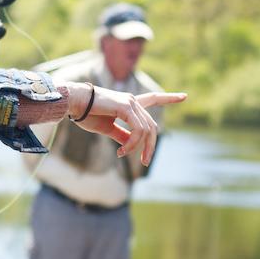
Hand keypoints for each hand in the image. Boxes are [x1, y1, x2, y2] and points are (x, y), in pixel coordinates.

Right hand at [62, 81, 185, 166]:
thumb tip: (130, 145)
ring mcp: (130, 102)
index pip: (153, 99)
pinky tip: (122, 150)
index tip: (184, 96)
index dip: (169, 98)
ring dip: (138, 147)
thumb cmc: (86, 114)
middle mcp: (132, 101)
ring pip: (146, 131)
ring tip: (123, 154)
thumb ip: (121, 135)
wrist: (74, 103)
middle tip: (145, 162)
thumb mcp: (107, 128)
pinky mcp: (126, 107)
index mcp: (128, 104)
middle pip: (152, 127)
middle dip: (151, 146)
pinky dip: (132, 143)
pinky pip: (137, 130)